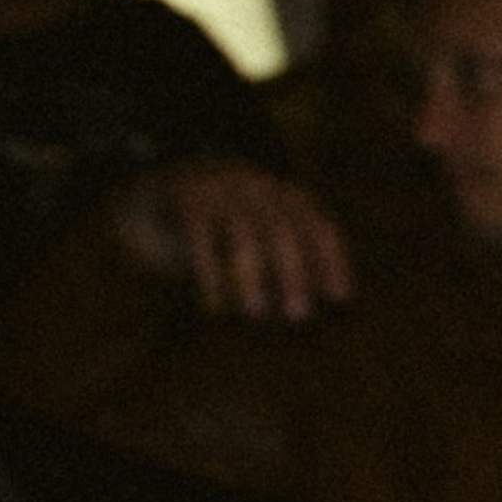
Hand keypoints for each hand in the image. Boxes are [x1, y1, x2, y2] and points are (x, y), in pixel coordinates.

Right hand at [111, 160, 355, 322]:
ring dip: (253, 276)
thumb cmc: (220, 227)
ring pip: (243, 230)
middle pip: (283, 228)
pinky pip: (200, 230)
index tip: (341, 298)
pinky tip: (212, 294)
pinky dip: (208, 264)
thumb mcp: (255, 241)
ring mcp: (222, 185)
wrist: (160, 184)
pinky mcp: (186, 193)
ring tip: (257, 315)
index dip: (333, 261)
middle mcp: (259, 186)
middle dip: (294, 274)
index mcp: (285, 196)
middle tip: (298, 316)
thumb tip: (302, 311)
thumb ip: (279, 268)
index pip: (319, 225)